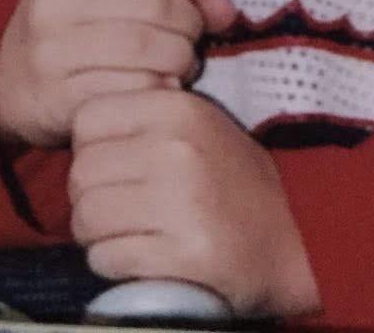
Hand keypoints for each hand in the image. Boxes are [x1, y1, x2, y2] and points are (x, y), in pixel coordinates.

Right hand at [0, 0, 234, 148]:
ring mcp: (52, 49)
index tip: (193, 4)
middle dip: (190, 27)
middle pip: (158, 6)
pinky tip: (156, 90)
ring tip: (178, 66)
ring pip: (149, 49)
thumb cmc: (74, 28)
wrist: (5, 84)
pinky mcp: (57, 97)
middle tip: (190, 42)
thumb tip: (227, 12)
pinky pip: (132, 91)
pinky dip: (157, 91)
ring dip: (180, 61)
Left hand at [70, 89, 320, 319]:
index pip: (87, 119)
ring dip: (98, 236)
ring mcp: (183, 201)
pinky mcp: (186, 253)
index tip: (112, 165)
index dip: (90, 147)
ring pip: (88, 218)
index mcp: (179, 108)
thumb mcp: (196, 126)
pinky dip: (114, 264)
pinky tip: (142, 258)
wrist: (293, 238)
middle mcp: (178, 148)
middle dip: (89, 197)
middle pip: (82, 172)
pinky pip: (109, 258)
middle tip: (117, 210)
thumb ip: (144, 116)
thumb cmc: (230, 180)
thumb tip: (80, 124)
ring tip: (128, 234)